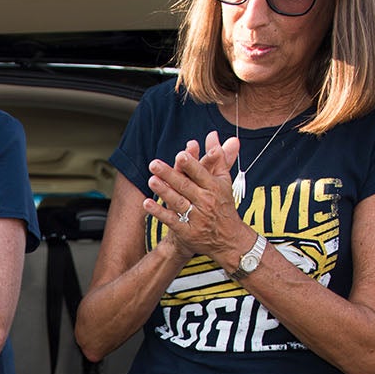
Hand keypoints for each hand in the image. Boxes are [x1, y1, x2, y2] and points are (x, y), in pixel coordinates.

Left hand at [144, 132, 247, 260]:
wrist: (228, 239)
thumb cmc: (223, 205)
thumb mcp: (223, 181)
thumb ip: (217, 157)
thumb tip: (212, 134)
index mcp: (215, 188)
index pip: (202, 174)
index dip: (191, 165)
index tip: (180, 155)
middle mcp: (206, 202)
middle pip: (186, 187)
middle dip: (170, 175)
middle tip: (154, 164)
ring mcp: (197, 218)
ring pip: (178, 202)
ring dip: (164, 192)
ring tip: (151, 180)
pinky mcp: (188, 232)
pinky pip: (171, 221)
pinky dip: (159, 212)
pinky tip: (146, 204)